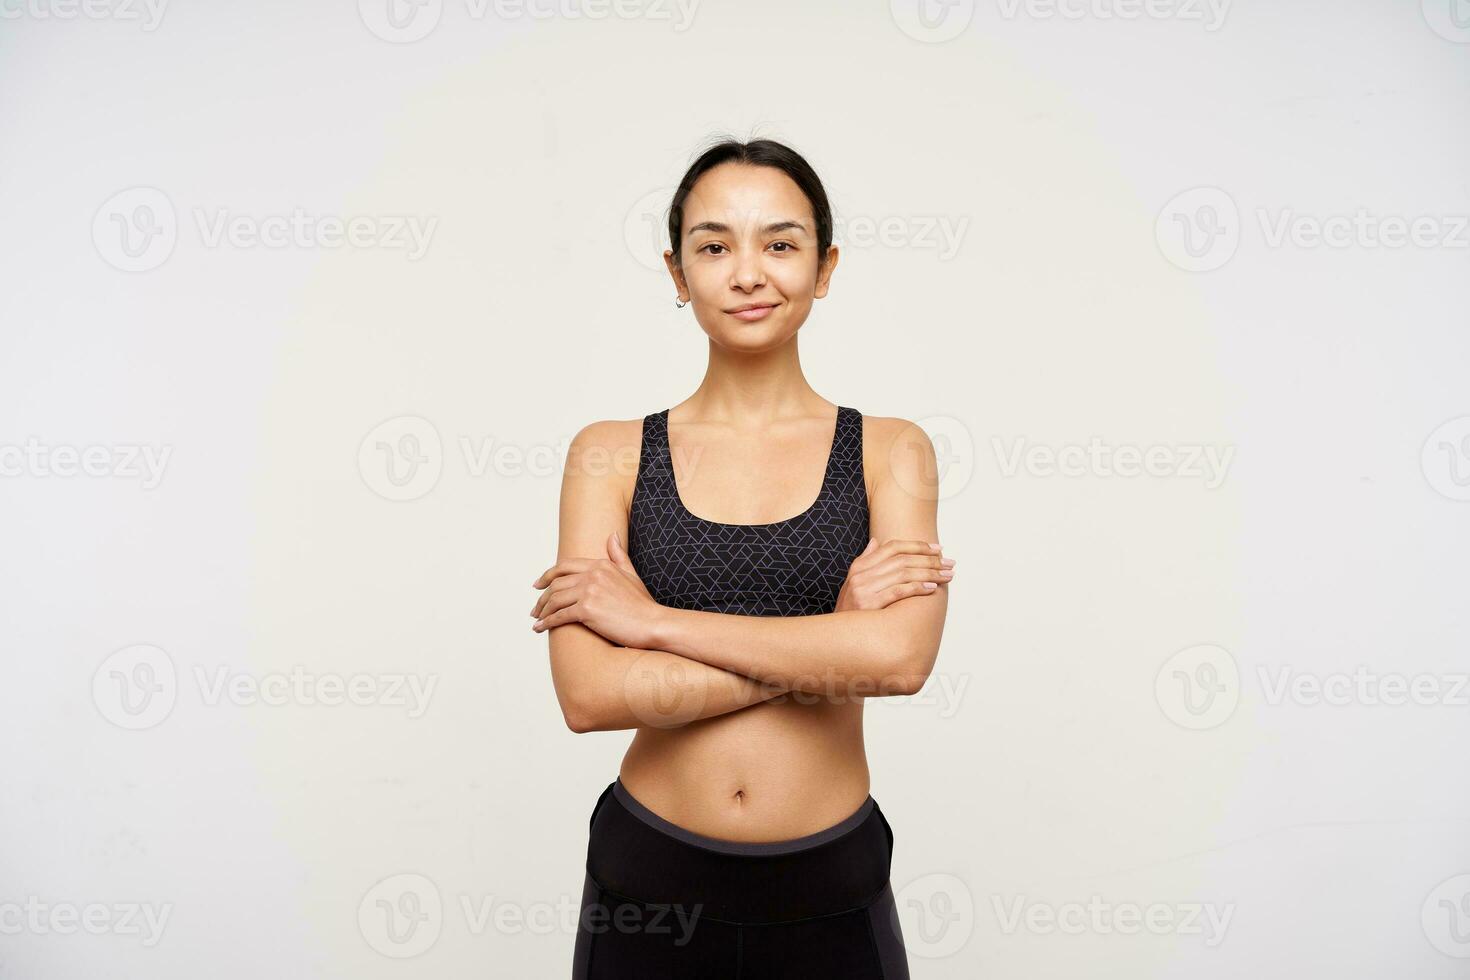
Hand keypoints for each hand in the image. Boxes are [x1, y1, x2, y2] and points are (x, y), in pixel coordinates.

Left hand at [530, 532, 662, 648]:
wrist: (653, 624)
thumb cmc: (643, 604)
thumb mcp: (631, 574)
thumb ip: (618, 556)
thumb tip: (612, 536)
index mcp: (601, 564)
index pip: (565, 566)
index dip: (548, 576)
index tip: (538, 585)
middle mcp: (593, 574)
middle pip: (556, 583)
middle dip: (542, 597)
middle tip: (535, 608)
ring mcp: (589, 591)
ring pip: (555, 599)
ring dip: (542, 610)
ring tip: (537, 620)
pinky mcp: (587, 610)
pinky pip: (559, 615)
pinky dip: (547, 623)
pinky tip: (540, 628)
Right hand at [834, 539, 953, 611]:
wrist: (835, 637)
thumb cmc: (850, 611)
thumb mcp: (853, 582)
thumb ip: (866, 561)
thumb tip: (876, 541)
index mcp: (860, 567)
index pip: (893, 547)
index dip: (917, 546)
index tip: (938, 548)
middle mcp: (861, 575)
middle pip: (902, 559)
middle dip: (930, 560)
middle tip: (950, 563)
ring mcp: (864, 589)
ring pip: (903, 573)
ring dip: (930, 573)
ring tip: (947, 576)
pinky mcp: (869, 605)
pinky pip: (898, 591)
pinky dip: (917, 588)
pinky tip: (932, 588)